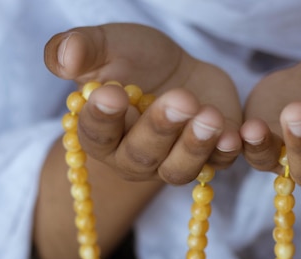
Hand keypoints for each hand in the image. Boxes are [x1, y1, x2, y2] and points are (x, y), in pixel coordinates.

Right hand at [44, 23, 241, 184]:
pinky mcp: (210, 157)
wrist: (180, 71)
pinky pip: (218, 164)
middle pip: (142, 157)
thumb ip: (81, 48)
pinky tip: (237, 135)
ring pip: (179, 170)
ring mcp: (172, 162)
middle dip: (159, 130)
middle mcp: (134, 158)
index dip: (102, 117)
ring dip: (195, 146)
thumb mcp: (108, 45)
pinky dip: (227, 153)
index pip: (96, 134)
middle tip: (178, 100)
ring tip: (208, 116)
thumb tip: (64, 59)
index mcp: (102, 133)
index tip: (111, 93)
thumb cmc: (135, 60)